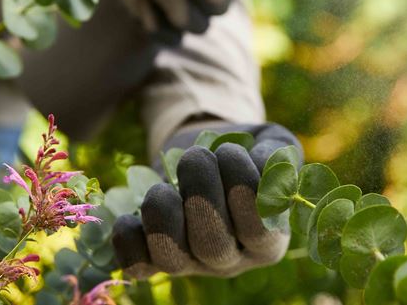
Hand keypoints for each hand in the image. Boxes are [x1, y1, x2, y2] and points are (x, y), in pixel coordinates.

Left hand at [112, 123, 301, 277]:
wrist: (205, 152)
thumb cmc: (245, 149)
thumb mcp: (271, 142)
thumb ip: (278, 154)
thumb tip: (265, 168)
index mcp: (268, 238)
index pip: (260, 230)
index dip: (243, 189)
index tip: (230, 151)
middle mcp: (230, 259)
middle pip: (213, 247)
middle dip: (200, 193)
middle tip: (197, 157)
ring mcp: (190, 262)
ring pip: (172, 258)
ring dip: (164, 214)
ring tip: (165, 185)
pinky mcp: (153, 257)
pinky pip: (136, 263)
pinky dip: (129, 239)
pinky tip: (132, 212)